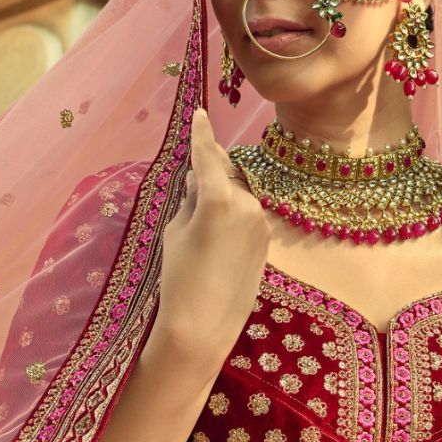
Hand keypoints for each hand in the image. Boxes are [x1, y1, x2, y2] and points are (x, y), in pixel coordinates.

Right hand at [155, 108, 270, 369]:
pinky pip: (247, 216)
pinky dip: (233, 214)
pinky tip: (217, 236)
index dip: (201, 134)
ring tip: (201, 221)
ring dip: (222, 195)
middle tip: (192, 179)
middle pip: (226, 174)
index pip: (208, 155)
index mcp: (219, 198)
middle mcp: (247, 204)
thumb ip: (189, 199)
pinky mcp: (266, 242)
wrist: (203, 327)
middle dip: (211, 170)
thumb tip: (199, 180)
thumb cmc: (179, 279)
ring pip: (238, 194)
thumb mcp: (175, 232)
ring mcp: (261, 223)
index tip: (199, 114)